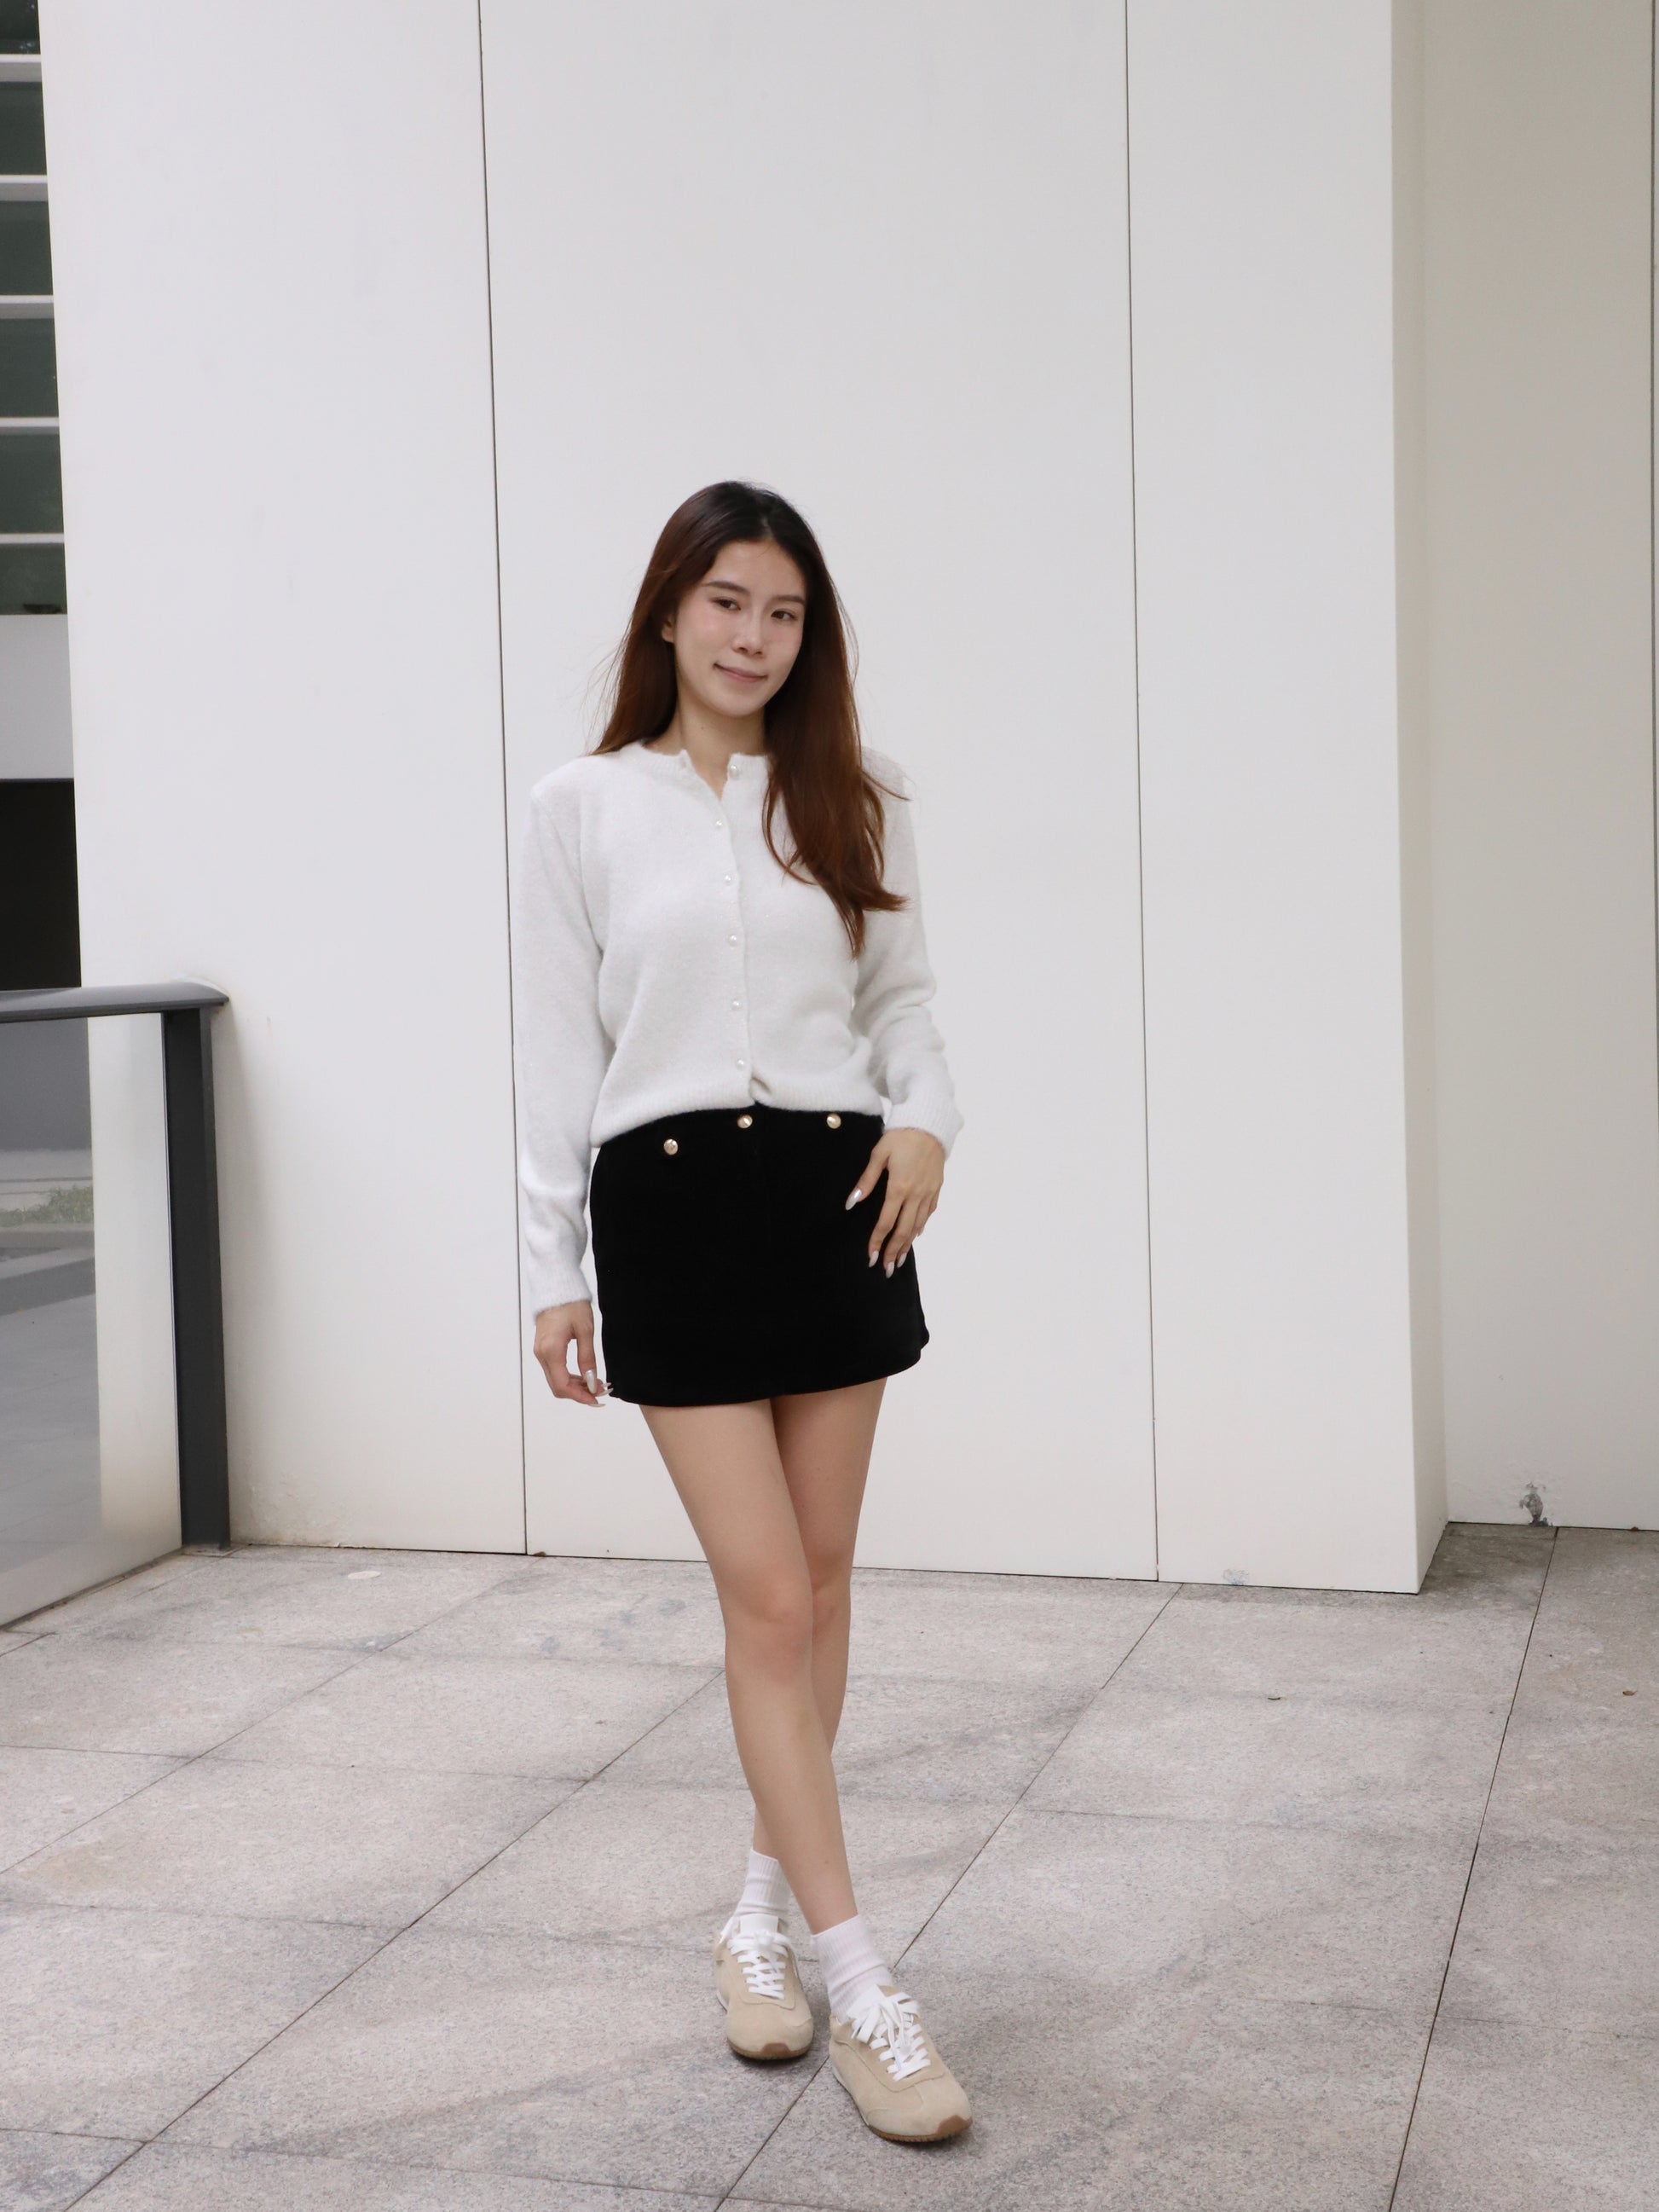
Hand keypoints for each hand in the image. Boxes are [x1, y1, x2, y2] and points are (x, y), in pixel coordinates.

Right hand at [533, 1300, 607, 1405]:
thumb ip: (588, 1359)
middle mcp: (541, 1354)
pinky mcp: (543, 1349)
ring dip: (574, 1386)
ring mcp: (540, 1352)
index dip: (580, 1396)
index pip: (563, 1385)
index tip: (597, 1399)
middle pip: (558, 1387)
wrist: (556, 1287)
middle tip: (600, 1390)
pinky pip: (554, 1370)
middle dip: (579, 1393)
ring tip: (595, 1382)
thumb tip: (591, 1382)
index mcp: (551, 1350)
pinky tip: (584, 1374)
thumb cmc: (571, 1304)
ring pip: (555, 1380)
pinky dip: (568, 1377)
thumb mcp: (586, 1331)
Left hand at [845, 1127, 944, 1274]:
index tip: (870, 1256)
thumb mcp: (879, 1154)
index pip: (886, 1222)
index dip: (877, 1241)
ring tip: (899, 1259)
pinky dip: (920, 1227)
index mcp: (899, 1187)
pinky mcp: (937, 1188)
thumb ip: (866, 1180)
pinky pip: (928, 1213)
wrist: (930, 1124)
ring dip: (907, 1244)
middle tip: (886, 1268)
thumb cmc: (901, 1137)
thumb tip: (852, 1202)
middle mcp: (916, 1194)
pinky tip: (915, 1234)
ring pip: (918, 1225)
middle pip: (904, 1230)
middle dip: (894, 1251)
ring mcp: (929, 1192)